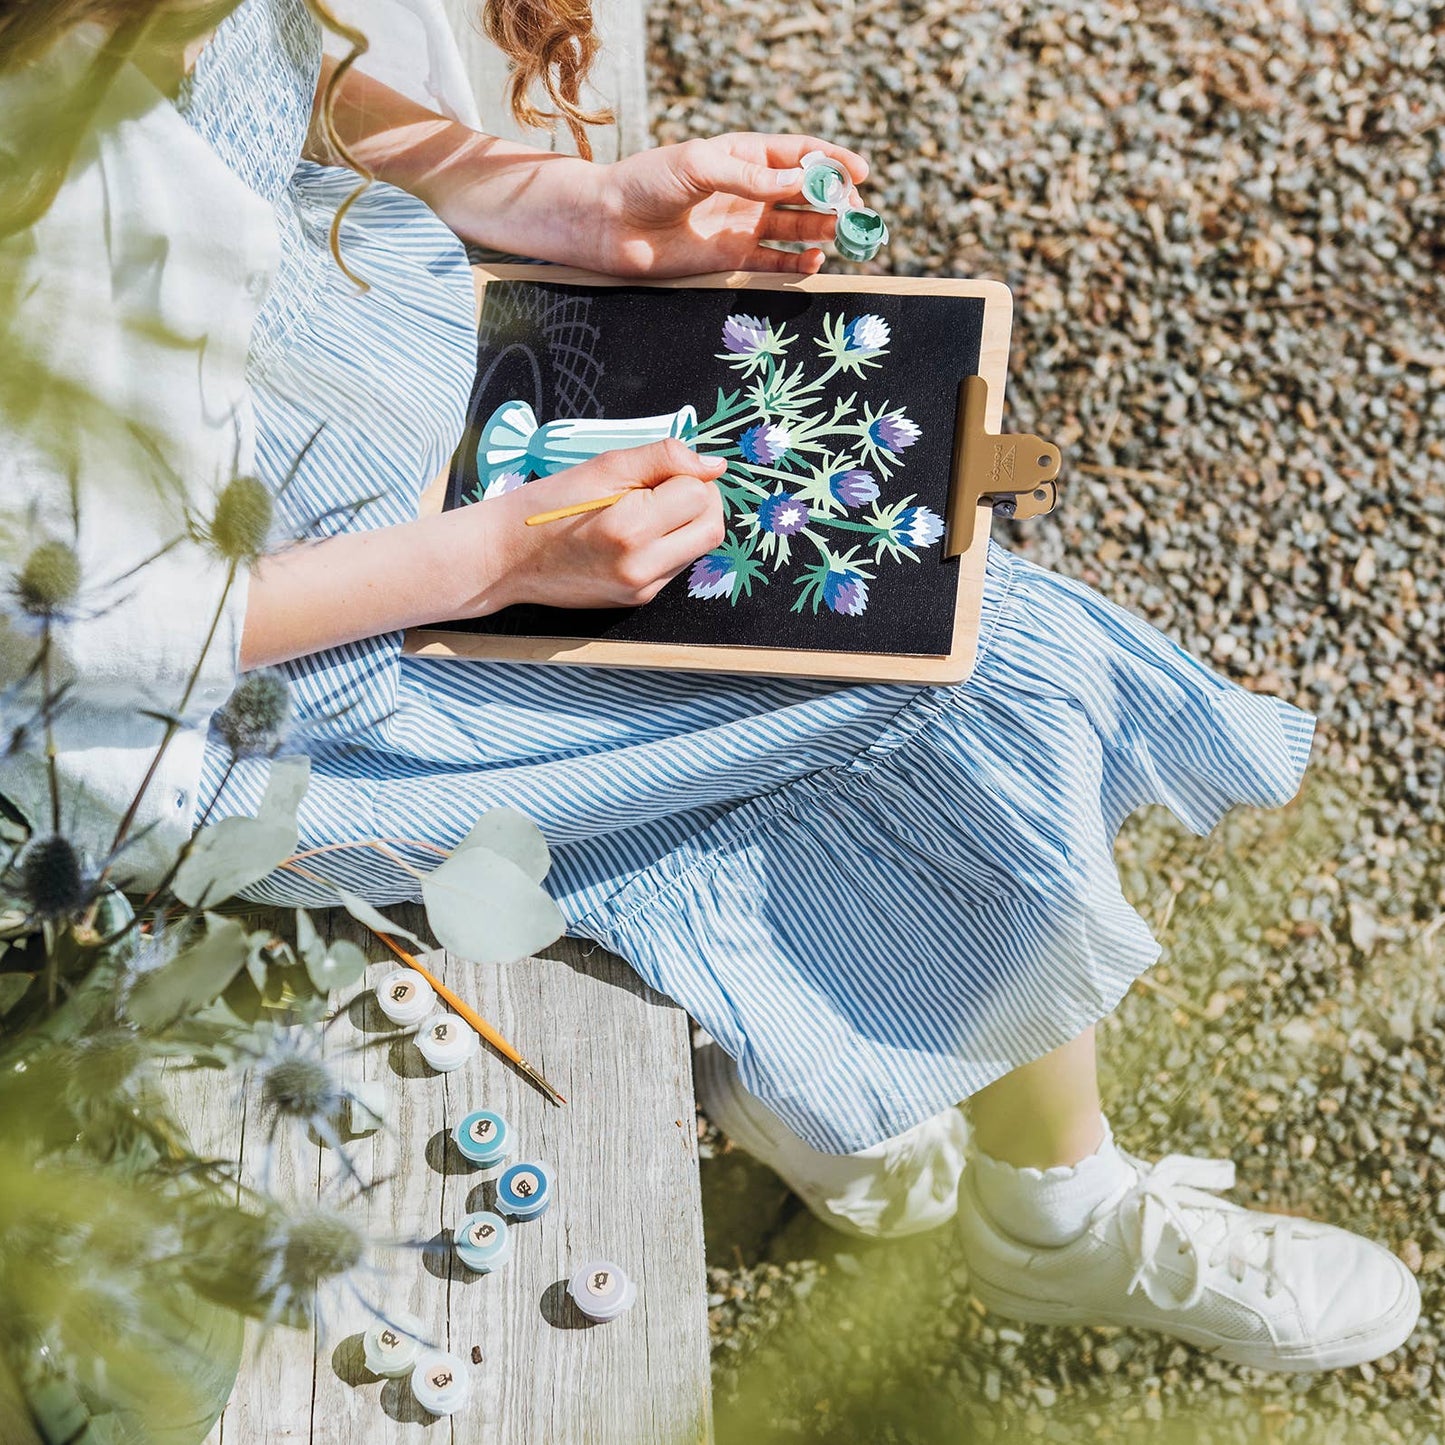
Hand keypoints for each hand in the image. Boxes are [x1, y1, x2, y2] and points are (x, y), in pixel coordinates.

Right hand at [478, 441, 726, 610]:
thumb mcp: (604, 467)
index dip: (688, 475)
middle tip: (667, 486)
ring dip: (685, 523)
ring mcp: (642, 590)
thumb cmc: (548, 506)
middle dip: (701, 500)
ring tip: (645, 510)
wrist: (506, 558)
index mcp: (631, 528)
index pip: (699, 495)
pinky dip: (668, 544)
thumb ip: (664, 458)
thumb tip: (715, 465)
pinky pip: (675, 567)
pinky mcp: (637, 601)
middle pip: (712, 528)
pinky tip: (635, 535)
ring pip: (698, 549)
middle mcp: (642, 567)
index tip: (661, 472)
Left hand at [596, 133, 869, 277]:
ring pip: (797, 227)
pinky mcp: (734, 259)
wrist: (612, 224)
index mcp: (745, 155)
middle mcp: (750, 190)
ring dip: (823, 230)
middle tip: (855, 213)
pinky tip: (813, 261)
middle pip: (806, 193)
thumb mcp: (699, 165)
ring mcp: (745, 225)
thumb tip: (798, 181)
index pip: (799, 154)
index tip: (859, 172)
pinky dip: (798, 264)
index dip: (832, 161)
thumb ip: (749, 177)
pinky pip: (777, 262)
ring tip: (842, 234)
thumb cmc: (648, 183)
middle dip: (835, 201)